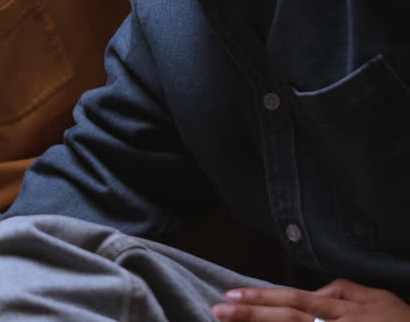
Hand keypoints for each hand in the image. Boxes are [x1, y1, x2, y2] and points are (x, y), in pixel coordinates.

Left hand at [213, 278, 409, 321]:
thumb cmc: (398, 320)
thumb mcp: (372, 296)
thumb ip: (339, 290)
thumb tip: (313, 291)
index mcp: (338, 309)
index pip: (293, 300)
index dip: (262, 298)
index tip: (232, 295)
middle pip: (286, 320)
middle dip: (251, 316)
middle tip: (219, 311)